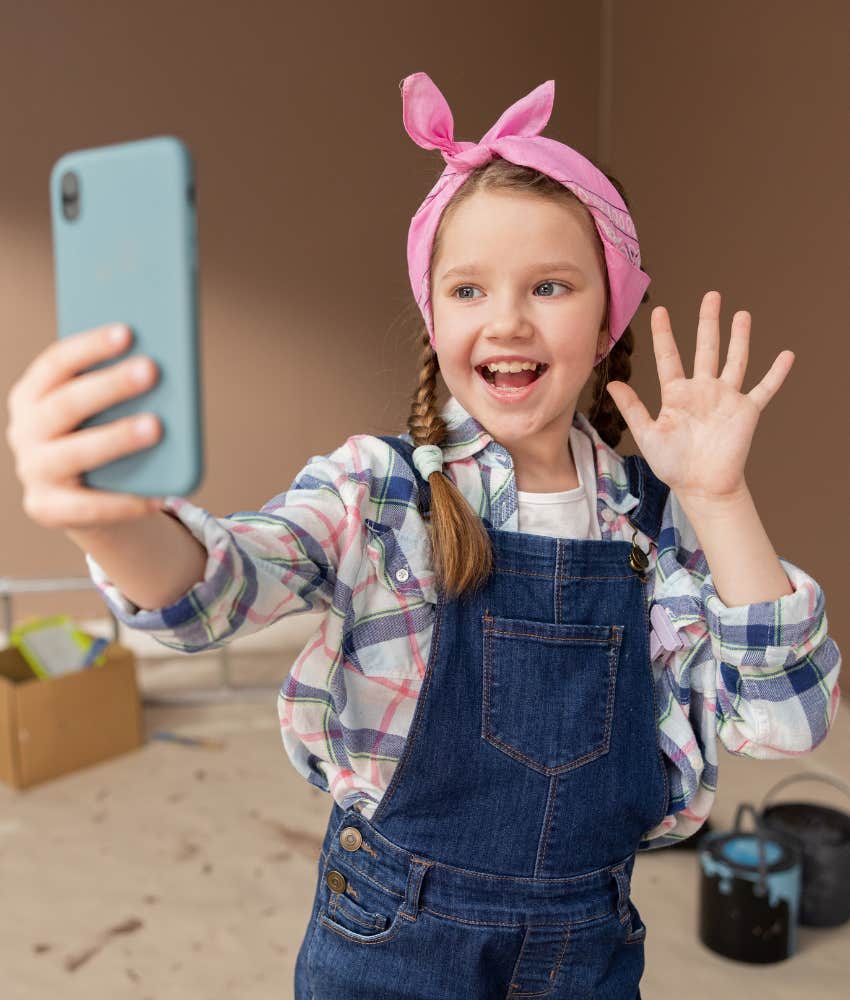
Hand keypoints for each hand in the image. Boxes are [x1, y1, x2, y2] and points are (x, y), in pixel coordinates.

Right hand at [5, 323, 162, 529]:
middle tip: (152, 370)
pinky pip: (90, 507)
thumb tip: (166, 362)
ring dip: (117, 437)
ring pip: (76, 452)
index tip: (128, 331)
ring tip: (157, 427)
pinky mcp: (47, 508)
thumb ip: (122, 388)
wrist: (88, 501)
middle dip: (110, 385)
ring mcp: (33, 471)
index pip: (56, 363)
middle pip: (66, 404)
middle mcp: (25, 431)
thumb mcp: (107, 411)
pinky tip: (161, 494)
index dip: (90, 346)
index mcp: (33, 395)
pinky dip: (126, 501)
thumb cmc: (104, 438)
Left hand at [604, 290, 794, 502]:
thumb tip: (613, 383)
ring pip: (734, 360)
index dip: (664, 334)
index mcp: (676, 394)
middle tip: (712, 295)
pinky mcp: (746, 411)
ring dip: (739, 338)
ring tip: (742, 314)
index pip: (669, 357)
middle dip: (708, 322)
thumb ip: (633, 408)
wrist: (701, 486)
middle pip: (706, 348)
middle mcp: (702, 390)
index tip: (660, 312)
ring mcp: (726, 398)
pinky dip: (776, 373)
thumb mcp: (648, 434)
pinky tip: (786, 354)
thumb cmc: (672, 464)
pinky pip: (764, 388)